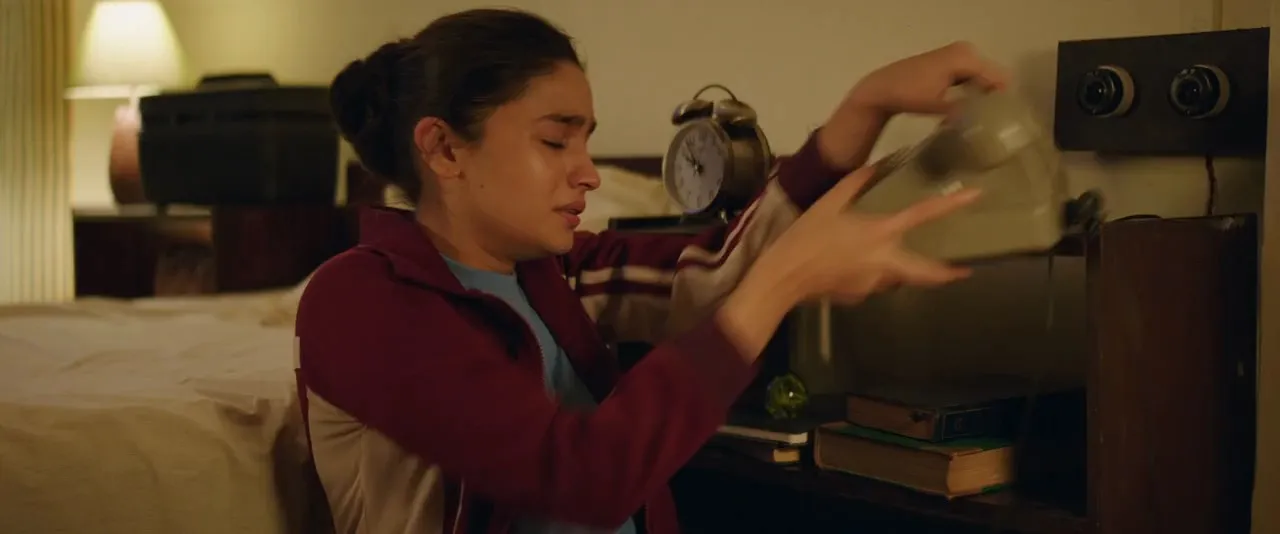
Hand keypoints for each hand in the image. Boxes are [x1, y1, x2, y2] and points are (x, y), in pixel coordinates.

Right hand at [752, 164, 979, 305]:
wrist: (784, 276)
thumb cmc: (806, 236)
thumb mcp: (827, 203)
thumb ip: (853, 183)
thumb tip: (872, 164)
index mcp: (880, 232)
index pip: (923, 215)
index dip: (951, 204)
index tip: (975, 196)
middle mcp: (885, 260)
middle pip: (927, 272)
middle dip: (947, 274)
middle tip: (962, 271)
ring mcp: (875, 283)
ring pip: (899, 278)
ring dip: (901, 270)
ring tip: (888, 261)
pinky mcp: (861, 296)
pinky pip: (875, 284)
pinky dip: (872, 275)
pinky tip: (853, 269)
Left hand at [846, 41, 1009, 116]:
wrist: (882, 87)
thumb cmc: (908, 95)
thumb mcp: (938, 106)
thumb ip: (963, 112)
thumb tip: (983, 124)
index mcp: (965, 58)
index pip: (997, 79)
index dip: (1002, 100)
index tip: (1006, 121)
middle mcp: (965, 51)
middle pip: (992, 77)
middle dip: (993, 98)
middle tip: (995, 123)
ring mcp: (958, 54)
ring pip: (982, 77)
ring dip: (983, 95)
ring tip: (986, 119)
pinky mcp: (950, 61)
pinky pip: (971, 76)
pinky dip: (972, 90)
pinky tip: (971, 109)